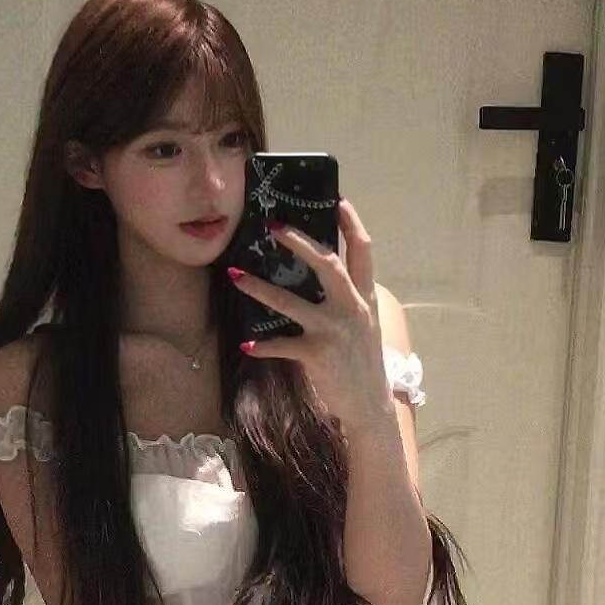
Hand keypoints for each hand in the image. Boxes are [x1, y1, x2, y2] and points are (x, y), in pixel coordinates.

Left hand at [228, 197, 393, 431]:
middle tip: (273, 226)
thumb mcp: (362, 324)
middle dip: (300, 242)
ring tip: (235, 275)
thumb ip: (346, 298)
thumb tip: (319, 272)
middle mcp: (352, 308)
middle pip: (328, 264)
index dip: (351, 223)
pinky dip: (263, 345)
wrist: (369, 405)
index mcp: (365, 297)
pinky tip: (247, 345)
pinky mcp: (318, 354)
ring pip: (292, 302)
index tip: (337, 199)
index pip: (363, 251)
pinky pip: (283, 345)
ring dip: (259, 288)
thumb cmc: (360, 361)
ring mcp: (335, 331)